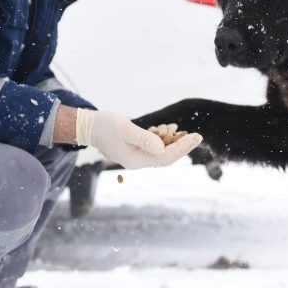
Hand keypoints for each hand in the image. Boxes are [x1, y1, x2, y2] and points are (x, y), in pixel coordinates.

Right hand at [75, 109, 201, 169]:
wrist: (89, 127)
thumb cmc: (105, 126)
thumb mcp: (125, 129)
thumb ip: (144, 139)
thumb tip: (162, 148)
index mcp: (136, 160)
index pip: (165, 157)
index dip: (182, 147)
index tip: (195, 137)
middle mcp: (139, 161)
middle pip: (167, 158)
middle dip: (183, 147)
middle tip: (198, 136)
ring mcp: (138, 156)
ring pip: (162, 153)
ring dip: (175, 143)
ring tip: (186, 133)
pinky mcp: (137, 149)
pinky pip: (156, 147)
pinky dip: (165, 140)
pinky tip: (169, 130)